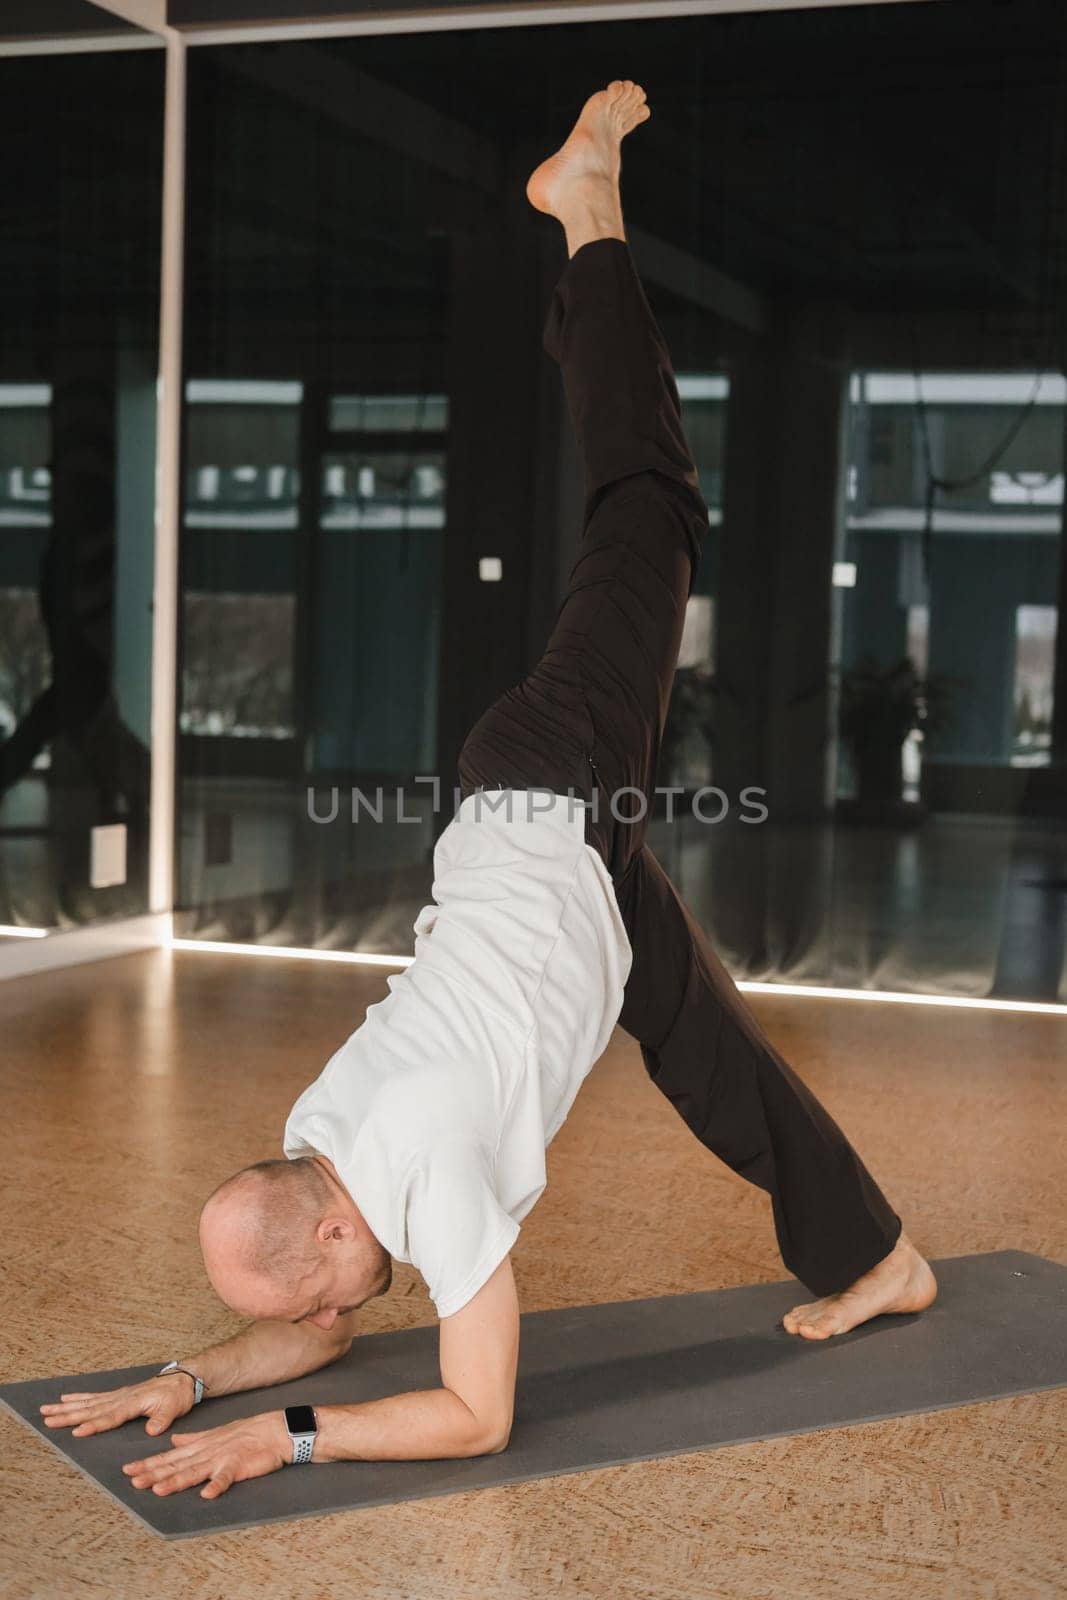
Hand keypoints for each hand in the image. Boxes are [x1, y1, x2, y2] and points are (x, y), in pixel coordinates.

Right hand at [39, 1372, 196, 1438]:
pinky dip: (79, 1397)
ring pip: (88, 1402)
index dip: (94, 1425)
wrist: (183, 1380)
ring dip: (67, 1407)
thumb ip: (161, 1420)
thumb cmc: (177, 1395)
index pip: (110, 1416)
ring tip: (46, 1410)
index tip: (76, 1431)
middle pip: (91, 1408)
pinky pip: (95, 1396)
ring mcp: (118, 1395)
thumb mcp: (174, 1408)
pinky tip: (65, 1398)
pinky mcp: (118, 1395)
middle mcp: (121, 1397)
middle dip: (68, 1415)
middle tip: (46, 1418)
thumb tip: (151, 1430)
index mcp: (133, 1403)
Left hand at [122, 1411, 290, 1499]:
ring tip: (159, 1490)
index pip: (170, 1457)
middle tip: (133, 1482)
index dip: (149, 1463)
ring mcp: (221, 1458)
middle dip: (154, 1474)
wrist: (273, 1430)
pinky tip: (207, 1494)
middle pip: (177, 1465)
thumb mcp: (215, 1434)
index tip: (128, 1470)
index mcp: (200, 1446)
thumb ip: (193, 1439)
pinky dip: (217, 1486)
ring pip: (195, 1472)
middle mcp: (206, 1452)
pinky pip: (226, 1477)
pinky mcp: (238, 1465)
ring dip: (177, 1481)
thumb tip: (174, 1441)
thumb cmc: (246, 1434)